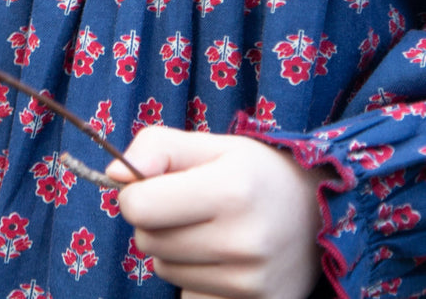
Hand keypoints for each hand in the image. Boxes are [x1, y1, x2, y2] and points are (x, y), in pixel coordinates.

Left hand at [105, 126, 325, 298]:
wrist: (317, 213)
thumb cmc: (252, 171)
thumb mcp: (208, 144)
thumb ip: (156, 147)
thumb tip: (112, 174)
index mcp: (230, 191)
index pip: (139, 207)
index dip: (133, 194)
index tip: (151, 185)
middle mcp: (244, 242)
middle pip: (147, 241)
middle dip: (153, 221)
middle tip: (186, 207)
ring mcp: (253, 283)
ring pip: (165, 271)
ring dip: (173, 251)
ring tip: (208, 230)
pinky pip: (191, 296)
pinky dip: (194, 279)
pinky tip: (221, 260)